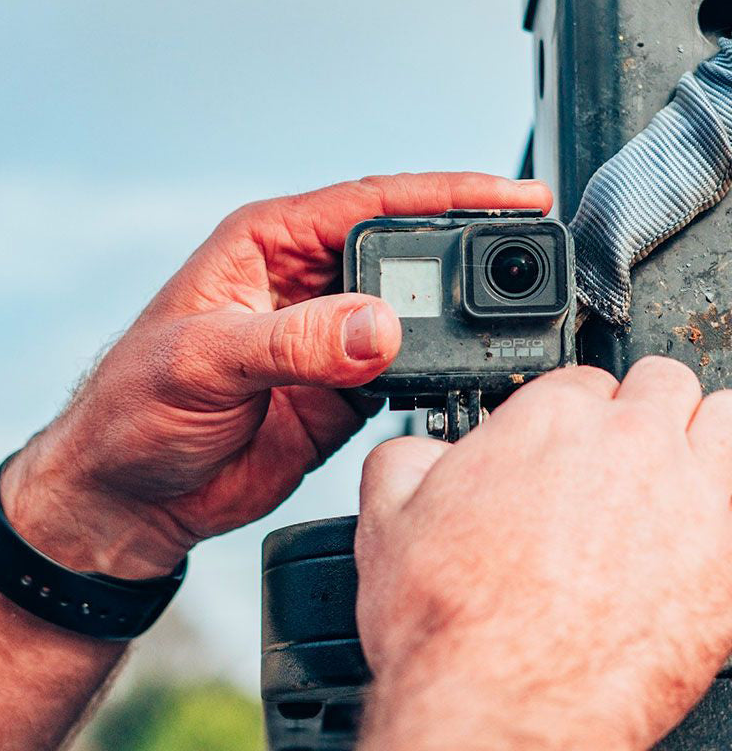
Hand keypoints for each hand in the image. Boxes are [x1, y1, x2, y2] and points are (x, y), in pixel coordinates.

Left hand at [0, 172, 551, 577]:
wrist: (134, 491)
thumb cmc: (137, 407)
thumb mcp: (204, 359)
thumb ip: (293, 342)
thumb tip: (381, 329)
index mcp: (271, 245)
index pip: (373, 203)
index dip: (448, 195)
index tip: (514, 195)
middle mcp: (308, 284)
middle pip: (406, 253)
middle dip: (467, 253)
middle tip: (527, 259)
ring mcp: (331, 339)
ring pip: (413, 315)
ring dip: (458, 319)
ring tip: (512, 318)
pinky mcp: (343, 391)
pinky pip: (405, 373)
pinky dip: (438, 373)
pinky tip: (466, 373)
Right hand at [357, 357, 731, 750]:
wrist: (498, 706)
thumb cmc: (450, 619)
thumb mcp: (388, 516)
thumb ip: (407, 456)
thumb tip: (424, 451)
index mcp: (548, 419)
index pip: (578, 379)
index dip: (564, 413)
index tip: (556, 446)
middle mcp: (622, 441)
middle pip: (655, 382)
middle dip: (633, 407)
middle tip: (612, 450)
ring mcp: (684, 494)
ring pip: (718, 416)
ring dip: (694, 429)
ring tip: (669, 464)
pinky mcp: (724, 558)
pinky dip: (722, 492)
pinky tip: (691, 520)